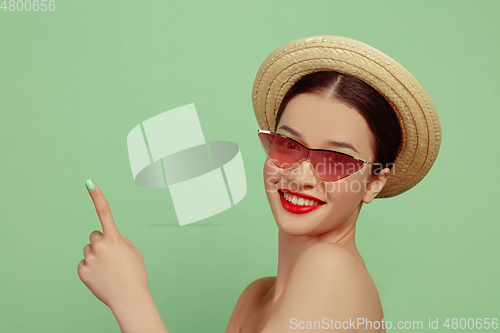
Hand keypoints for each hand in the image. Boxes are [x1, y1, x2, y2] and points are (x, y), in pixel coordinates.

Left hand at [77, 180, 149, 309]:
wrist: (129, 298)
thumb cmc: (134, 273)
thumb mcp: (133, 251)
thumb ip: (118, 240)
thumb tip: (105, 238)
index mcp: (114, 239)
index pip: (104, 212)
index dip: (97, 196)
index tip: (89, 182)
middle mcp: (99, 246)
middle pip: (94, 235)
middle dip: (102, 242)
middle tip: (112, 257)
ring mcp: (89, 259)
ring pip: (89, 249)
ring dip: (97, 255)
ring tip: (109, 269)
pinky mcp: (82, 271)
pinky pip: (84, 263)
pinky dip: (91, 268)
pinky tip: (101, 276)